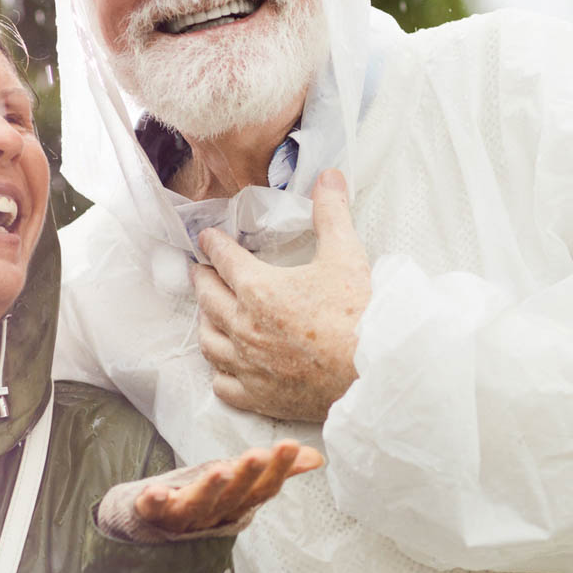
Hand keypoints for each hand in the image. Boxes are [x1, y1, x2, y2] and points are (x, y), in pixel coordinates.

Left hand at [131, 439, 323, 533]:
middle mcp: (215, 514)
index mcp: (238, 504)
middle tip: (259, 454)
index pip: (263, 490)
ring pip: (201, 505)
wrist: (157, 521)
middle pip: (234, 497)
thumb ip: (278, 470)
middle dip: (247, 475)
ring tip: (220, 470)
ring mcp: (185, 517)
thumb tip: (317, 457)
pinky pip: (155, 510)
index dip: (278, 469)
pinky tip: (157, 491)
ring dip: (210, 488)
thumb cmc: (208, 498)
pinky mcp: (155, 514)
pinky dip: (156, 502)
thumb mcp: (243, 482)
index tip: (290, 445)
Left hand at [191, 169, 370, 421]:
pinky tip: (224, 366)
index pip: (224, 260)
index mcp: (259, 290)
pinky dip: (219, 372)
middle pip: (208, 298)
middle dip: (202, 280)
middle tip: (199, 271)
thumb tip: (329, 176)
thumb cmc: (358, 315)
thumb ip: (331, 214)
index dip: (213, 245)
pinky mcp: (258, 396)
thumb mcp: (345, 255)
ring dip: (206, 323)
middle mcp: (244, 327)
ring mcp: (248, 365)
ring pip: (209, 342)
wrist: (373, 371)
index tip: (207, 239)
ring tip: (208, 314)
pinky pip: (223, 385)